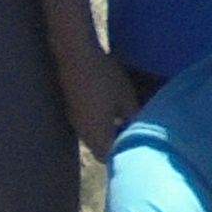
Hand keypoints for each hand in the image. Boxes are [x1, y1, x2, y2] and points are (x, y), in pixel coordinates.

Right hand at [52, 35, 138, 162]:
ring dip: (107, 131)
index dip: (122, 154)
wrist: (76, 54)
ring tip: (125, 118)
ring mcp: (75, 119)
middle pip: (100, 148)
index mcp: (96, 134)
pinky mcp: (72, 107)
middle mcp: (82, 132)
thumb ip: (133, 117)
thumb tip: (138, 128)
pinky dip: (99, 121)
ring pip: (93, 135)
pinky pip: (87, 123)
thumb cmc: (104, 77)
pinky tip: (110, 106)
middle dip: (116, 143)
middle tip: (133, 131)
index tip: (137, 145)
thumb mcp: (126, 97)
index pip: (108, 157)